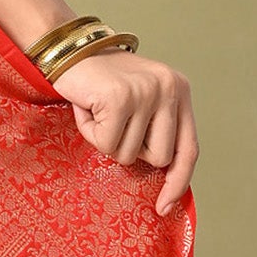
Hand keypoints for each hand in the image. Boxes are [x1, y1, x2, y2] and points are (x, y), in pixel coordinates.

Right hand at [52, 50, 197, 214]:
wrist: (68, 50)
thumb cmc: (101, 84)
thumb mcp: (141, 103)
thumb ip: (158, 129)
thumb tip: (168, 179)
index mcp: (180, 91)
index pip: (189, 149)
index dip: (178, 181)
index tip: (164, 206)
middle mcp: (170, 89)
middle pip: (159, 158)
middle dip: (131, 150)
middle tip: (114, 123)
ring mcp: (147, 92)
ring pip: (128, 153)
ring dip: (106, 140)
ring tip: (99, 111)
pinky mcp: (121, 98)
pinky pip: (106, 144)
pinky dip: (91, 133)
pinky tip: (88, 109)